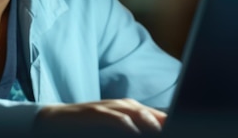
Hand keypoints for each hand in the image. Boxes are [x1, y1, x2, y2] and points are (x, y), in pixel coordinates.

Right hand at [32, 98, 165, 136]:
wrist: (56, 119)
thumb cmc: (88, 126)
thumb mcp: (113, 127)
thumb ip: (131, 129)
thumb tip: (150, 131)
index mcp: (128, 109)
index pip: (155, 115)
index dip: (168, 121)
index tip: (181, 128)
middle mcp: (121, 106)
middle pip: (147, 111)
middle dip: (162, 120)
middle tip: (177, 128)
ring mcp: (107, 107)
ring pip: (132, 110)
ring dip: (147, 119)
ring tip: (159, 129)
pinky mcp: (93, 112)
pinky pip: (111, 116)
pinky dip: (123, 122)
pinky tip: (132, 130)